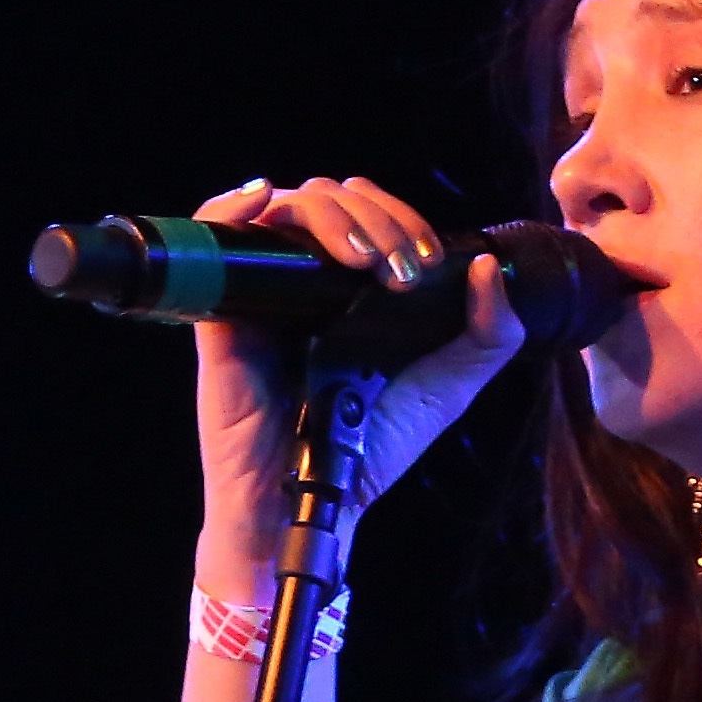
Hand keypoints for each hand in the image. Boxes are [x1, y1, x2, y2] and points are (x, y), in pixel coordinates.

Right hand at [185, 173, 534, 607]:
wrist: (312, 503)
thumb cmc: (368, 451)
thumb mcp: (444, 389)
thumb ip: (485, 336)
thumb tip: (487, 266)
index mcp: (352, 289)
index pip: (368, 213)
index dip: (399, 216)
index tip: (427, 258)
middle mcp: (306, 281)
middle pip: (329, 199)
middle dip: (374, 216)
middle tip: (400, 268)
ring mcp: (263, 294)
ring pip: (284, 209)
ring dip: (328, 213)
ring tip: (361, 256)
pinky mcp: (223, 314)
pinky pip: (214, 238)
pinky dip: (232, 203)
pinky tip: (264, 197)